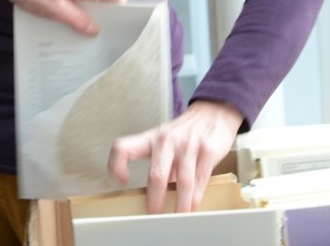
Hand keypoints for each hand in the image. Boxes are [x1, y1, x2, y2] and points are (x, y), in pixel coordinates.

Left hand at [0, 0, 125, 32]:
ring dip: (88, 13)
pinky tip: (69, 22)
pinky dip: (76, 8)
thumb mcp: (55, 10)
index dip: (122, 9)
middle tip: (102, 37)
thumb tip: (95, 30)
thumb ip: (77, 20)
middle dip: (105, 15)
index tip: (121, 27)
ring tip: (85, 34)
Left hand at [107, 100, 243, 212]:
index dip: (116, 164)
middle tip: (154, 214)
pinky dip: (196, 198)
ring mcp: (188, 145)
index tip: (121, 181)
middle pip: (157, 173)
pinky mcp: (208, 150)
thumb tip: (156, 196)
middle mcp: (167, 140)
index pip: (123, 147)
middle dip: (155, 198)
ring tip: (178, 216)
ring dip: (180, 204)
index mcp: (150, 138)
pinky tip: (193, 206)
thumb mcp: (166, 142)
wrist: (212, 114)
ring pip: (182, 181)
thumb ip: (159, 165)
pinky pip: (200, 180)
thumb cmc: (184, 133)